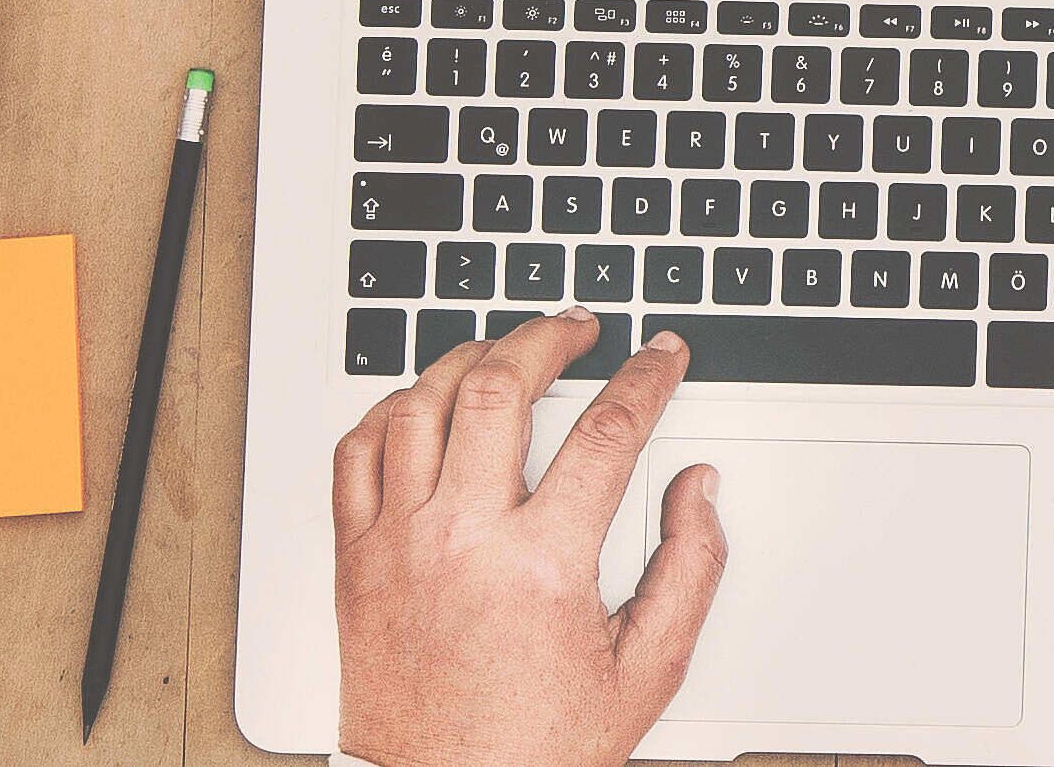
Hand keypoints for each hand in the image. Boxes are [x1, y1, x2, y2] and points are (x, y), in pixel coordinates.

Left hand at [335, 310, 727, 766]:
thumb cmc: (534, 748)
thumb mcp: (646, 671)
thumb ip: (690, 569)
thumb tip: (698, 491)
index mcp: (542, 566)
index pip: (608, 432)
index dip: (646, 377)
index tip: (662, 356)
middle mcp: (463, 541)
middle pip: (501, 388)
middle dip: (549, 337)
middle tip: (579, 329)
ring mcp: (399, 544)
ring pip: (421, 405)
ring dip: (469, 358)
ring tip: (504, 348)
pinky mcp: (355, 560)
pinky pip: (356, 453)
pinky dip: (390, 410)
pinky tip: (422, 401)